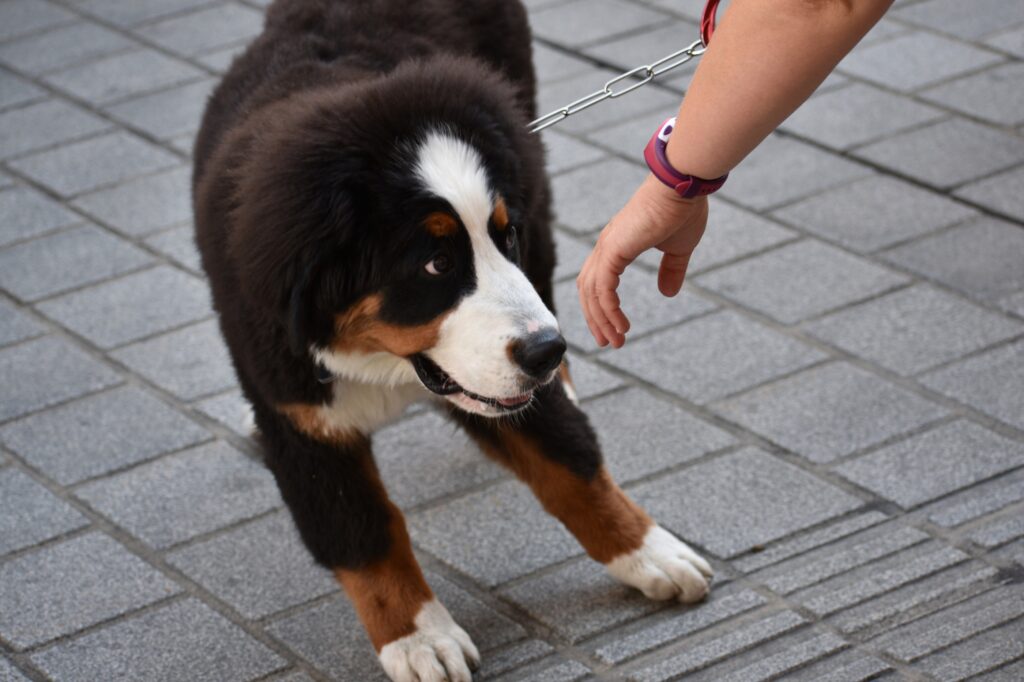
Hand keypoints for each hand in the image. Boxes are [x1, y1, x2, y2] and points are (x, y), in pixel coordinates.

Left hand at [576, 174, 708, 347]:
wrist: (683, 187)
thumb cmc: (682, 211)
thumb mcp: (678, 250)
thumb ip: (671, 271)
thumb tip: (667, 293)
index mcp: (616, 245)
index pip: (597, 281)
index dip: (601, 307)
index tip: (613, 329)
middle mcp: (606, 246)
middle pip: (587, 290)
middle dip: (596, 319)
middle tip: (607, 343)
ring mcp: (607, 247)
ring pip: (592, 293)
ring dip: (602, 320)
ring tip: (616, 341)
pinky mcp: (614, 250)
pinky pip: (603, 288)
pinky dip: (609, 310)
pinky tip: (621, 326)